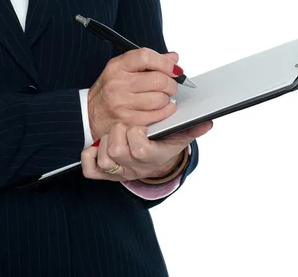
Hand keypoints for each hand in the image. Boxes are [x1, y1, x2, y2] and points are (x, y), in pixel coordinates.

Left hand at [81, 120, 212, 181]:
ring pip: (104, 158)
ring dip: (106, 142)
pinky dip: (90, 156)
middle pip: (117, 151)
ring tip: (116, 134)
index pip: (140, 149)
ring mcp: (118, 173)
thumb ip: (192, 129)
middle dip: (118, 133)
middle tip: (125, 126)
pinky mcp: (103, 175)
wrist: (154, 166)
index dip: (136, 134)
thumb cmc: (164, 147)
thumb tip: (207, 121)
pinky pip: (90, 169)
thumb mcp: (179, 138)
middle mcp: (134, 168)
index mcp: (152, 158)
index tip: (141, 126)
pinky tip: (99, 146)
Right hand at [87, 48, 182, 141]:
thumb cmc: (108, 90)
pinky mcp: (128, 121)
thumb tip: (173, 58)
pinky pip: (157, 115)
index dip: (165, 62)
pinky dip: (165, 111)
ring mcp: (122, 104)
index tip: (174, 68)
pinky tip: (162, 108)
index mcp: (116, 67)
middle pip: (157, 80)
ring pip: (159, 99)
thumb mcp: (121, 69)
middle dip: (170, 83)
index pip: (145, 56)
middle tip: (170, 85)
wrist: (89, 114)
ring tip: (163, 97)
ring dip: (167, 98)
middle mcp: (118, 84)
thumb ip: (148, 61)